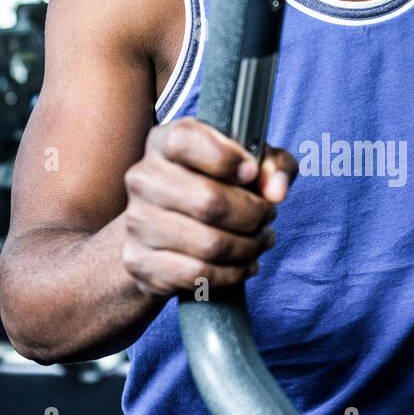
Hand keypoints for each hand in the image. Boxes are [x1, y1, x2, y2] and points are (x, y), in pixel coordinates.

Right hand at [122, 117, 297, 297]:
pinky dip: (233, 273)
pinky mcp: (140, 261)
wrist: (164, 234)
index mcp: (164, 142)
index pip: (186, 141)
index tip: (250, 173)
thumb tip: (276, 190)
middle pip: (208, 201)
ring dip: (248, 247)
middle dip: (252, 214)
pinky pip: (198, 273)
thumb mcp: (248, 164)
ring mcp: (137, 222)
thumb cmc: (213, 187)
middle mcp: (143, 178)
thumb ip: (271, 165)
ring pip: (209, 244)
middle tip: (267, 217)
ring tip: (261, 241)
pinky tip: (245, 264)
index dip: (226, 158)